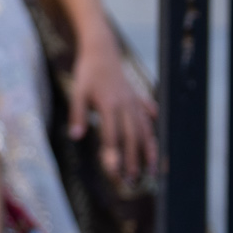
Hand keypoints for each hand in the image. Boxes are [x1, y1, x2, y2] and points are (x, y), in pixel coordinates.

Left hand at [68, 25, 157, 184]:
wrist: (102, 51)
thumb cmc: (87, 73)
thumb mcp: (77, 92)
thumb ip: (77, 114)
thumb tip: (76, 136)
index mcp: (110, 104)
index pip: (113, 136)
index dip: (114, 155)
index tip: (115, 173)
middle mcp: (126, 105)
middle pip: (132, 137)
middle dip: (134, 160)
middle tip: (133, 181)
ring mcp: (135, 102)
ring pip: (146, 130)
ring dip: (149, 151)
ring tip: (152, 171)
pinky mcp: (139, 99)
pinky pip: (149, 118)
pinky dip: (153, 131)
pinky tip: (157, 144)